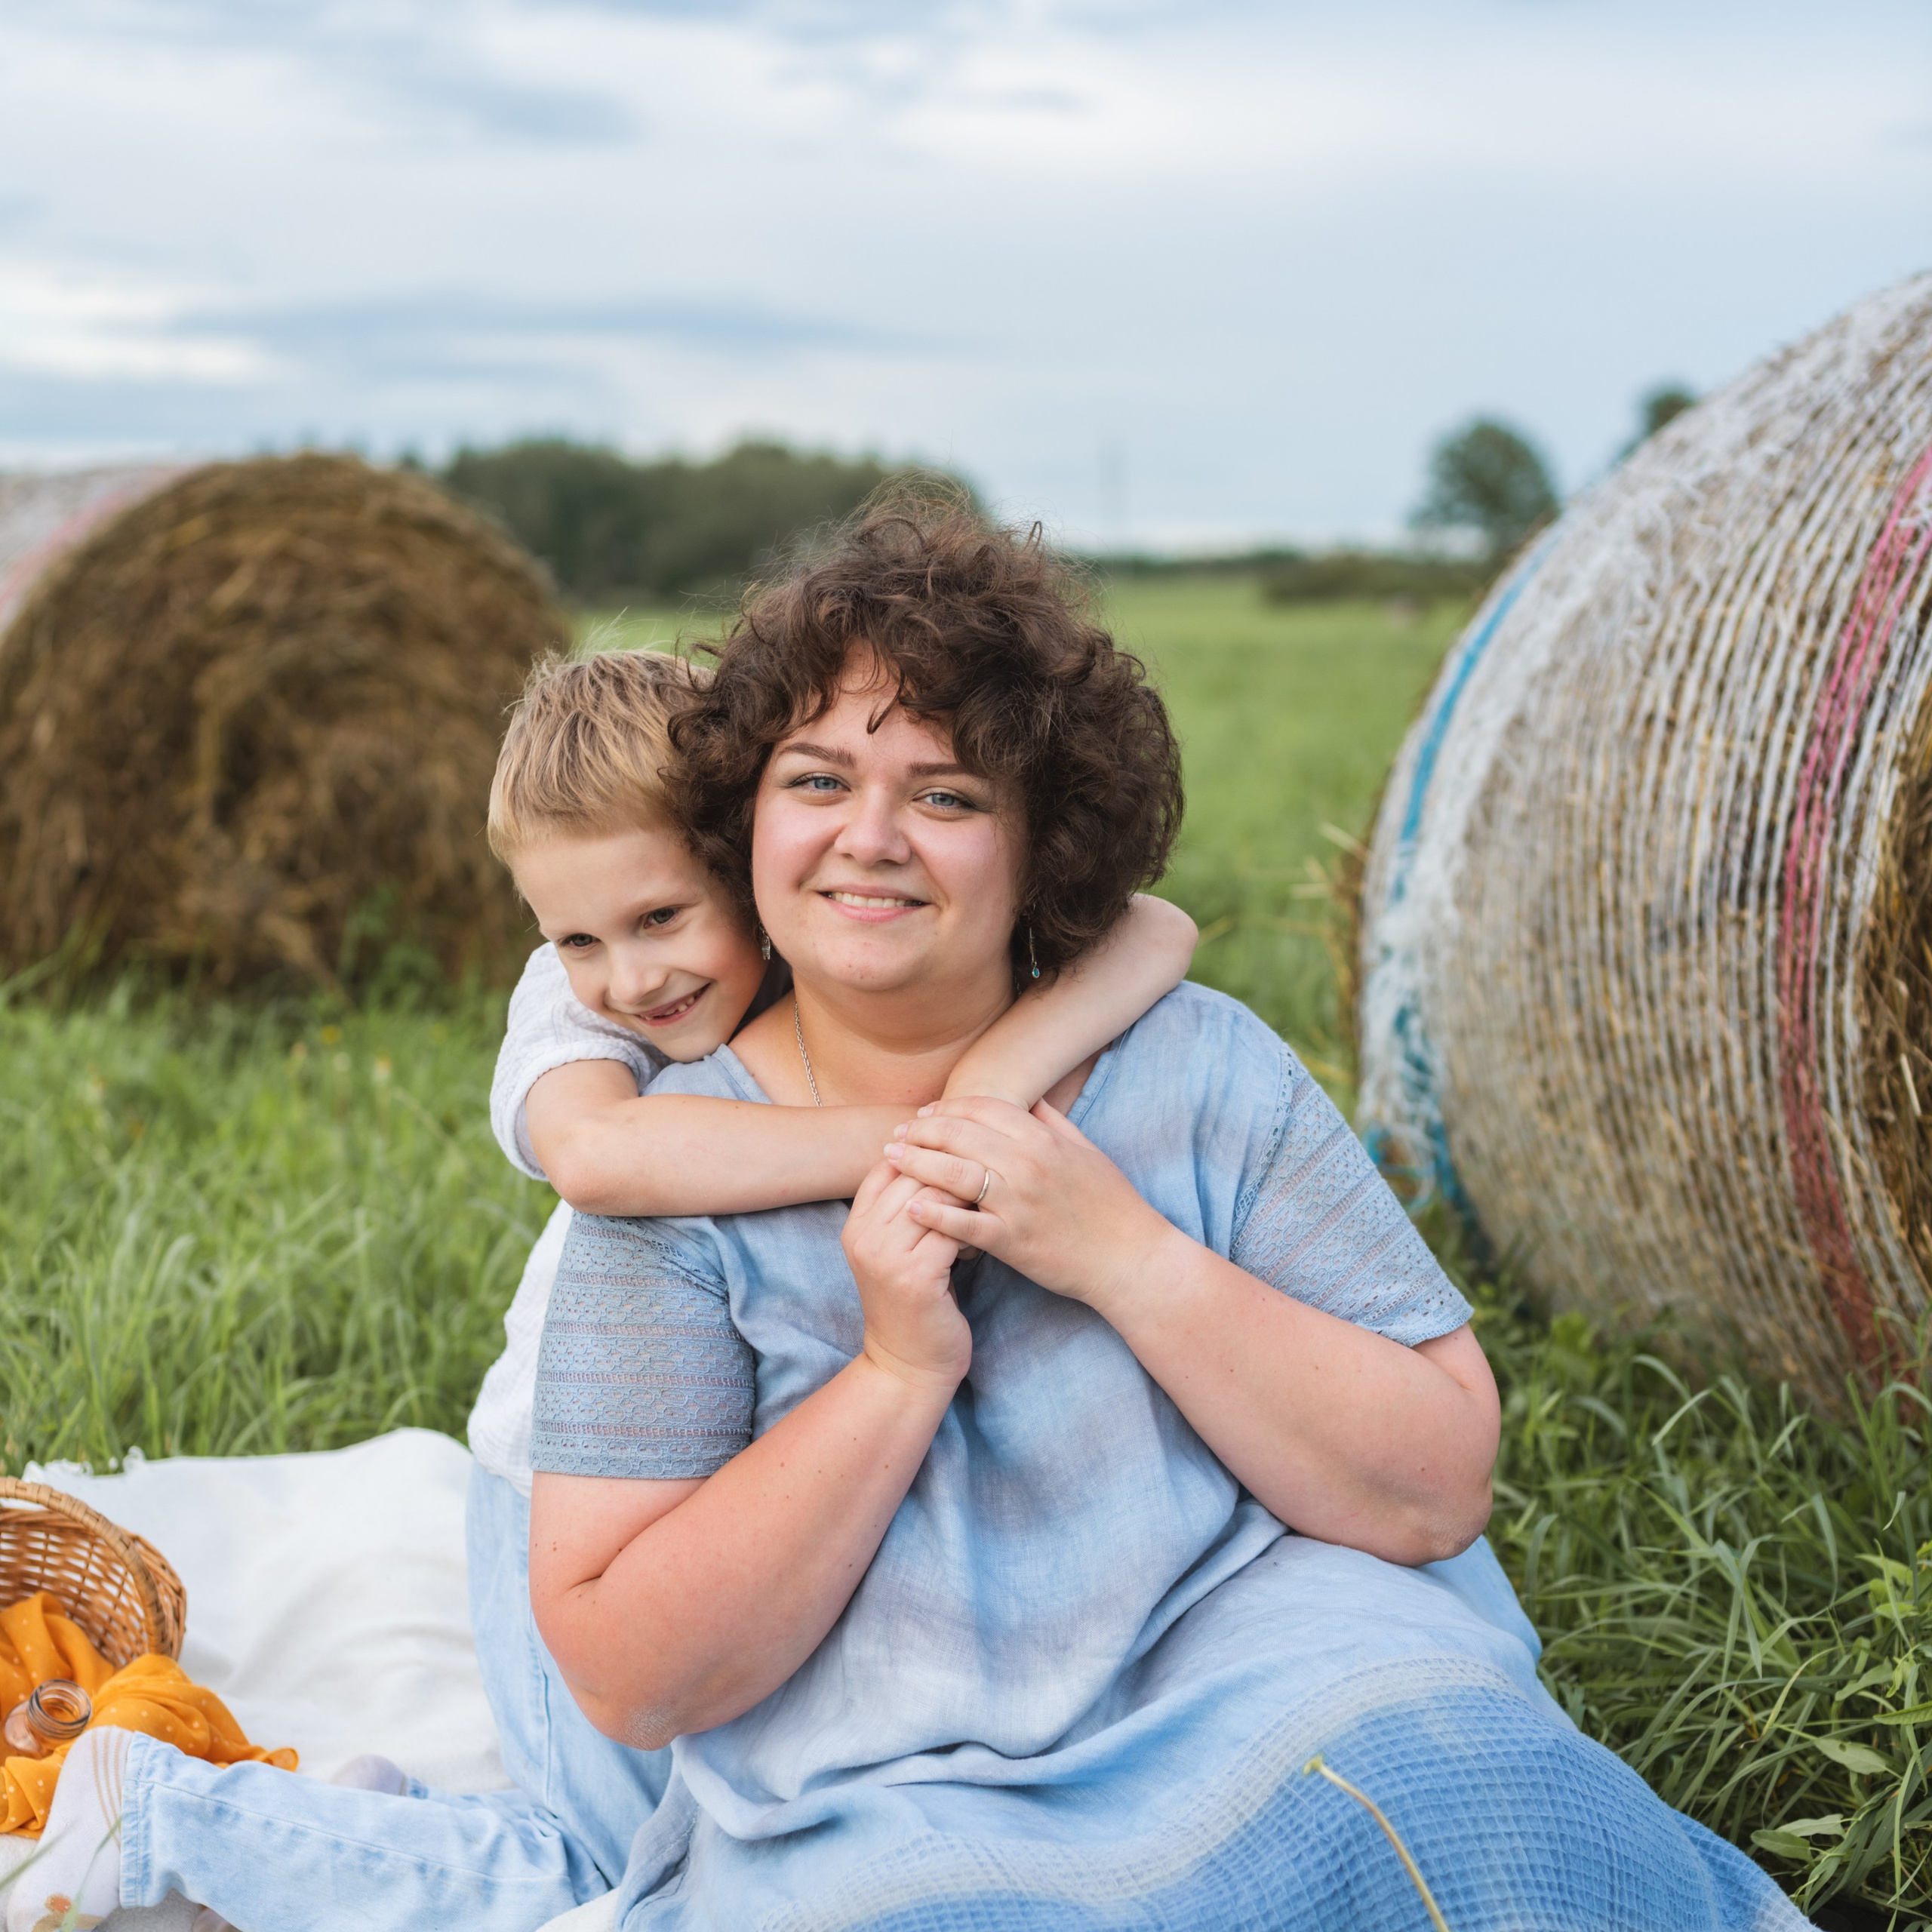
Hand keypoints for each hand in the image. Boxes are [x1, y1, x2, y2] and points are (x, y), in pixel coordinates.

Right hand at [841, 1159, 972, 1391]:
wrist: (909, 1366)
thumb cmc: (915, 1302)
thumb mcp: (898, 1249)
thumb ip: (907, 1207)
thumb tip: (944, 1153)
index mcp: (856, 1223)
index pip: (890, 1161)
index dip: (929, 1151)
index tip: (964, 1156)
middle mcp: (863, 1235)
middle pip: (914, 1171)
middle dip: (955, 1169)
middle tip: (985, 1180)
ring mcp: (885, 1256)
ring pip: (934, 1196)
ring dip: (967, 1198)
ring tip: (982, 1212)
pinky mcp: (914, 1277)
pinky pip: (951, 1229)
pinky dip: (972, 1229)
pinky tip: (978, 1244)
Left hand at [883, 1098, 1178, 1315]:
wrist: (1131, 1259)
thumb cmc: (1112, 1205)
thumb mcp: (1087, 1152)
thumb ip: (1054, 1121)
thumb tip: (1028, 1098)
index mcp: (1043, 1138)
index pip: (982, 1108)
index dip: (948, 1108)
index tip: (925, 1114)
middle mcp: (1027, 1163)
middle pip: (958, 1134)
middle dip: (920, 1130)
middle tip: (896, 1133)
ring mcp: (1018, 1202)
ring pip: (952, 1172)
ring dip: (915, 1162)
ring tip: (891, 1159)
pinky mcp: (1012, 1240)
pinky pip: (962, 1223)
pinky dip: (932, 1213)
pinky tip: (908, 1207)